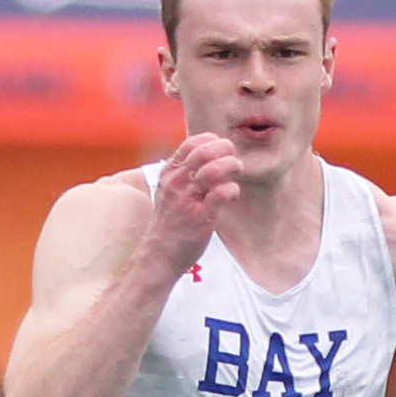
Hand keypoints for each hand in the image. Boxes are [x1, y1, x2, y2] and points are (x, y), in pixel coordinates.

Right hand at [143, 133, 239, 259]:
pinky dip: (233, 190)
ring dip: (231, 166)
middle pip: (204, 152)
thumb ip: (184, 174)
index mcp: (169, 173)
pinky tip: (232, 196)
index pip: (191, 144)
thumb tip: (209, 157)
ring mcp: (187, 199)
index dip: (212, 141)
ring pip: (213, 170)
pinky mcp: (200, 216)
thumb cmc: (170, 223)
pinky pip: (222, 193)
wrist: (159, 255)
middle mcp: (176, 183)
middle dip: (226, 150)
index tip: (222, 150)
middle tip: (234, 159)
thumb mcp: (169, 191)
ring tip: (236, 172)